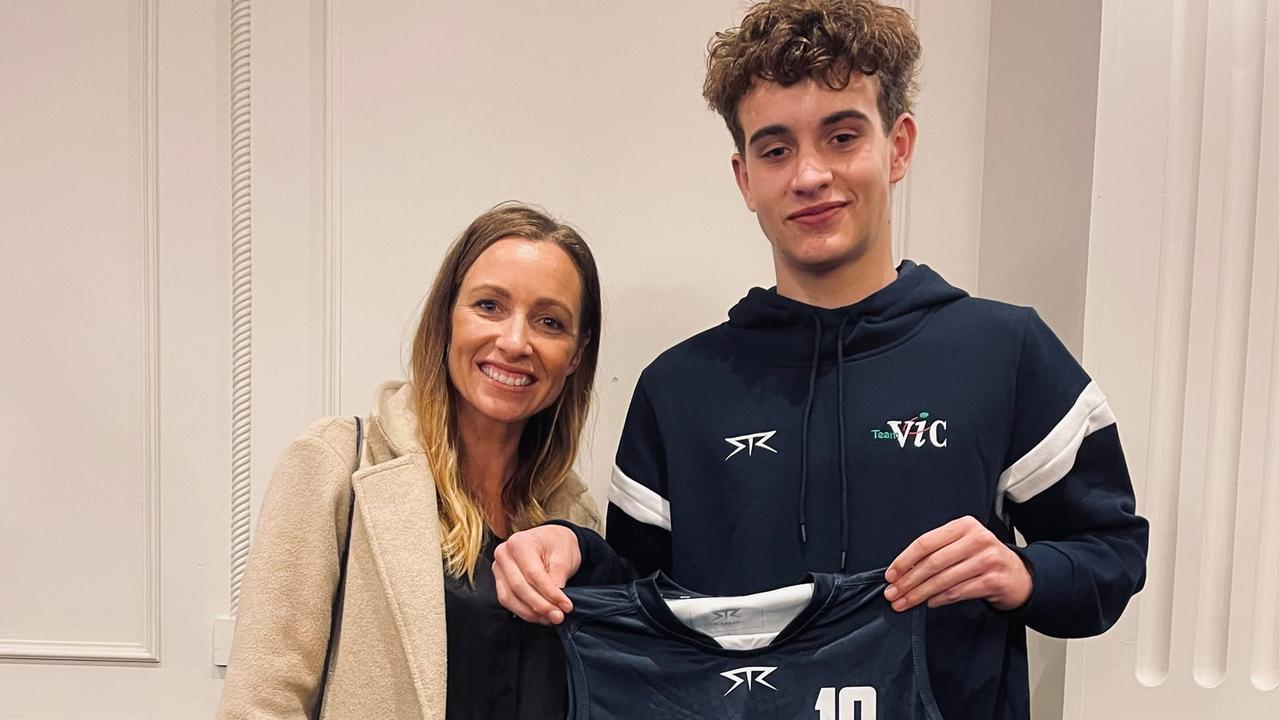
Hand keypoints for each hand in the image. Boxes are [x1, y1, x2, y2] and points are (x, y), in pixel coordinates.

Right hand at [493, 524, 581, 624]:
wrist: (552, 540)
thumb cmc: (557, 544)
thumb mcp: (564, 557)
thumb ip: (557, 579)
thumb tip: (556, 602)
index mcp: (519, 542)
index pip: (533, 574)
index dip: (550, 593)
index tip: (566, 605)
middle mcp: (504, 554)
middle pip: (519, 587)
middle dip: (541, 606)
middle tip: (559, 616)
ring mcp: (499, 569)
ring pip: (510, 598)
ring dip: (531, 612)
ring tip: (551, 617)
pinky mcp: (500, 582)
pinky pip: (508, 601)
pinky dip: (525, 611)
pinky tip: (540, 615)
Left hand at [883, 515, 1031, 611]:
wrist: (1019, 575)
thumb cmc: (983, 559)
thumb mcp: (962, 545)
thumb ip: (937, 552)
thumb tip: (902, 572)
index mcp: (963, 526)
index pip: (925, 542)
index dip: (904, 560)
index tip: (891, 575)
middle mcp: (977, 539)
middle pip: (932, 562)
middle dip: (908, 581)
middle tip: (893, 594)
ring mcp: (987, 559)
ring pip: (943, 579)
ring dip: (920, 593)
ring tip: (905, 602)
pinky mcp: (994, 580)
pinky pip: (958, 591)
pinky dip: (940, 599)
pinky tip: (929, 603)